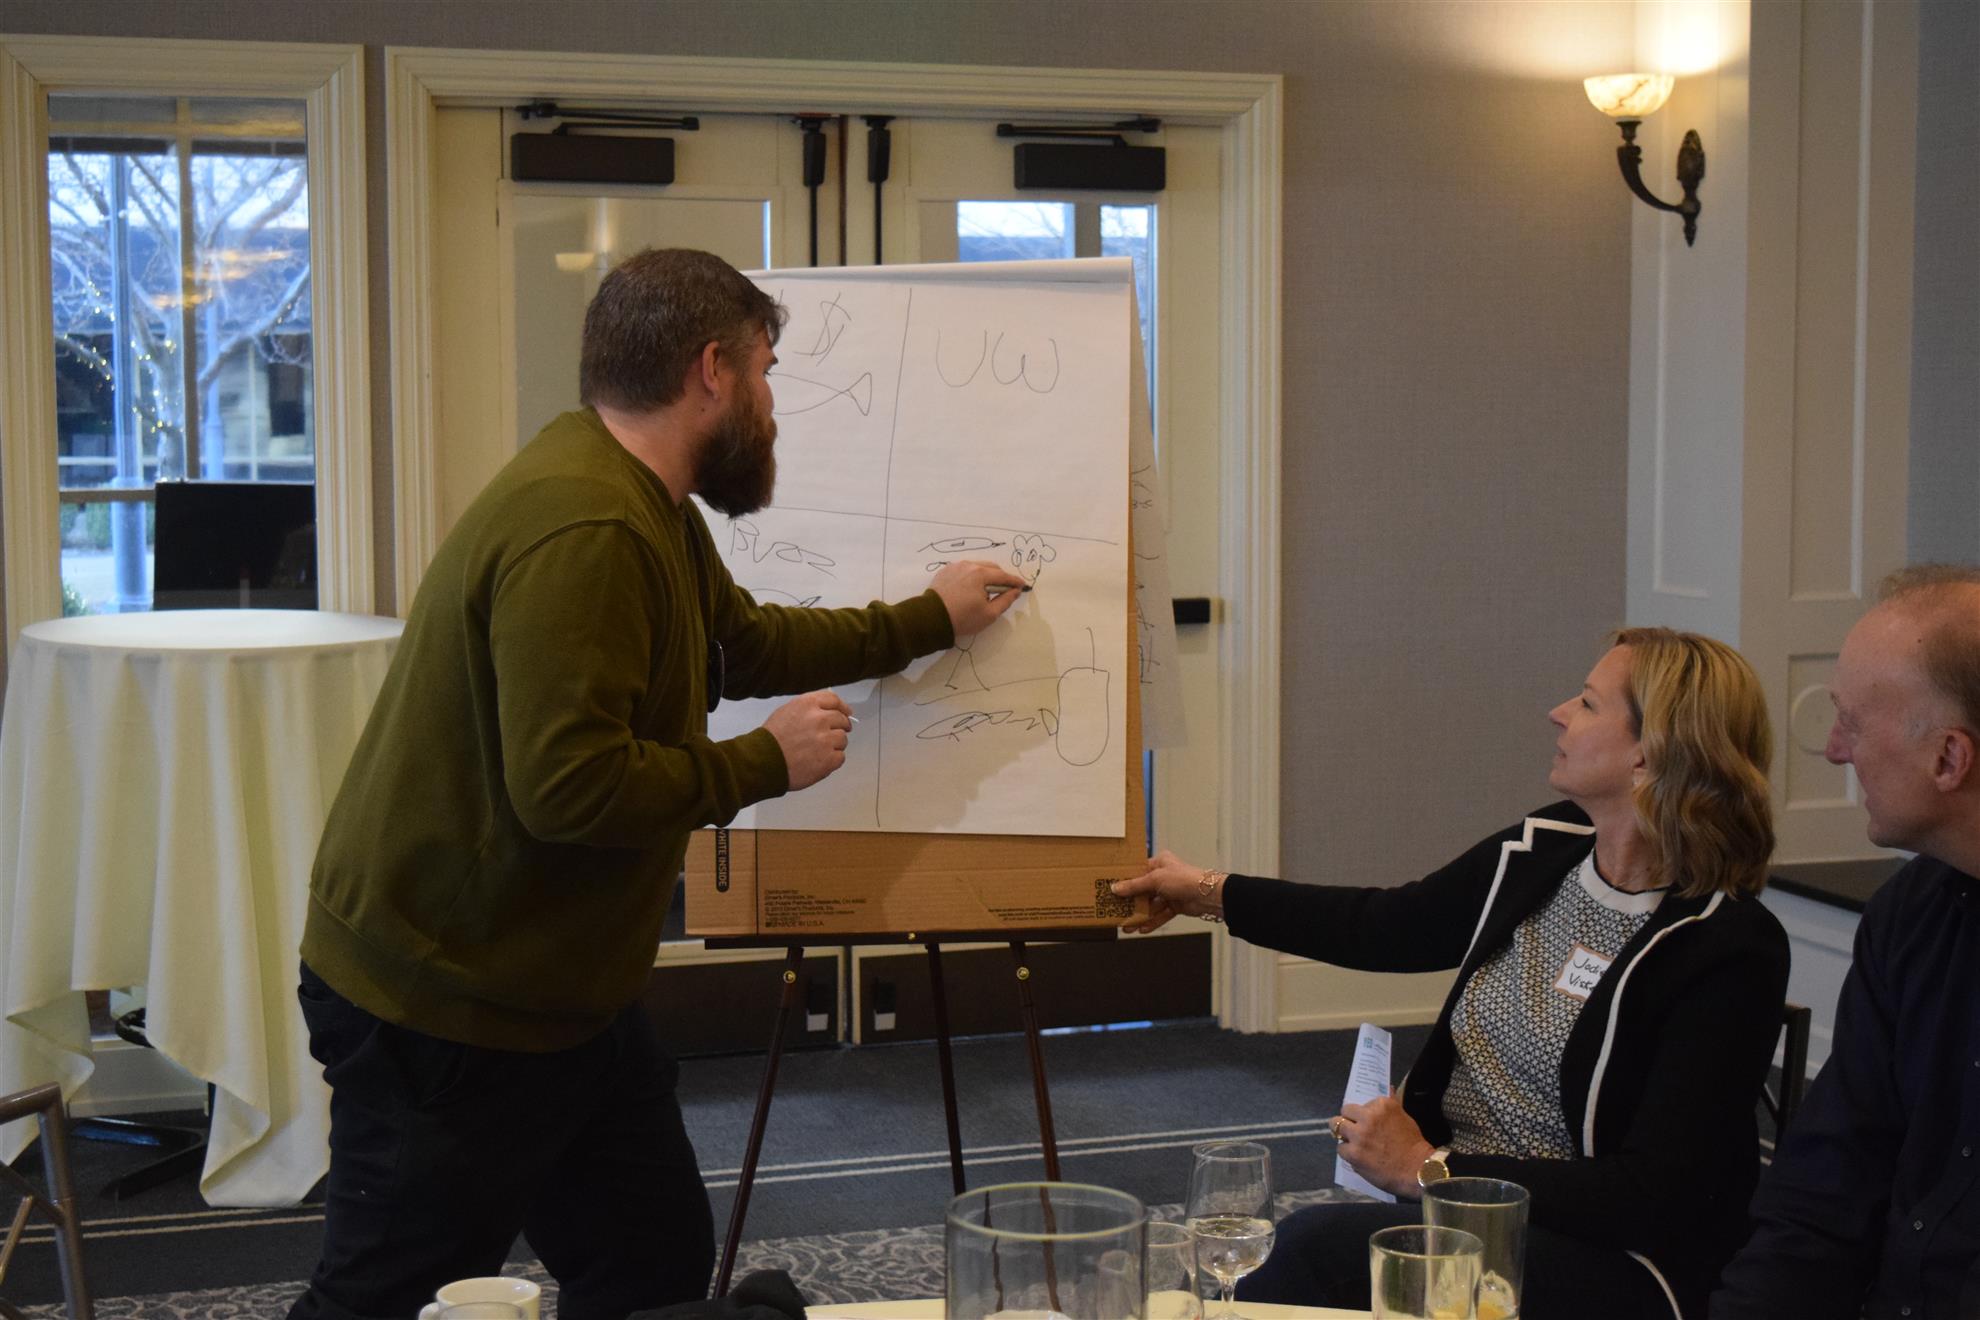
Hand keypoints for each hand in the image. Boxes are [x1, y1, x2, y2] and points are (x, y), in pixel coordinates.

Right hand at [762, 690, 853, 790]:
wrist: (763, 762)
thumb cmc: (771, 739)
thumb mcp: (787, 711)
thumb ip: (809, 708)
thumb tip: (827, 710)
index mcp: (808, 704)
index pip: (834, 700)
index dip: (842, 707)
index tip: (846, 713)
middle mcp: (820, 719)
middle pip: (842, 720)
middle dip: (840, 727)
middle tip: (832, 735)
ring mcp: (826, 740)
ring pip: (843, 739)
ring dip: (834, 745)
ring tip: (818, 751)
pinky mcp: (829, 759)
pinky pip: (841, 757)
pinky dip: (832, 760)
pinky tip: (818, 761)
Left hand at [929, 560, 1028, 638]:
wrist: (931, 618)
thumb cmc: (963, 618)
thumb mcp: (989, 614)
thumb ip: (1005, 600)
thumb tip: (1015, 591)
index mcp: (980, 574)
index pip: (1003, 576)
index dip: (1014, 581)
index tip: (1022, 585)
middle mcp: (968, 565)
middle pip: (990, 567)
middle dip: (1000, 577)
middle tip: (1005, 588)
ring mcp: (955, 566)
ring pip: (976, 566)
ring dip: (985, 575)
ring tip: (986, 589)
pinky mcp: (945, 571)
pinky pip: (963, 570)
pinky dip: (971, 576)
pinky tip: (970, 587)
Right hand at [1109, 849, 1225, 932]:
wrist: (1208, 895)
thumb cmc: (1184, 879)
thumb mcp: (1155, 879)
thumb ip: (1134, 886)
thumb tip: (1116, 888)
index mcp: (1159, 862)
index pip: (1137, 872)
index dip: (1125, 881)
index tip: (1112, 890)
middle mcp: (1164, 876)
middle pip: (1142, 891)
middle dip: (1131, 903)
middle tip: (1117, 912)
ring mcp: (1170, 891)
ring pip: (1151, 905)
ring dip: (1140, 916)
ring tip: (1127, 926)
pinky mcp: (1176, 905)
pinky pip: (1160, 914)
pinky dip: (1152, 921)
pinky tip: (1141, 929)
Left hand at [1334, 1090, 1435, 1199]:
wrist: (1417, 1170)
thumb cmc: (1412, 1143)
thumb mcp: (1404, 1117)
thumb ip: (1391, 1104)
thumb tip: (1387, 1087)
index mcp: (1381, 1105)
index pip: (1360, 1104)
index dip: (1361, 1114)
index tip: (1366, 1122)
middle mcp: (1368, 1117)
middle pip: (1344, 1111)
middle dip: (1348, 1120)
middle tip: (1354, 1130)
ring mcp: (1359, 1135)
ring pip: (1337, 1127)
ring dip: (1344, 1134)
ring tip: (1352, 1142)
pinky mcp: (1354, 1153)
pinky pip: (1340, 1148)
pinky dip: (1347, 1152)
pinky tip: (1357, 1156)